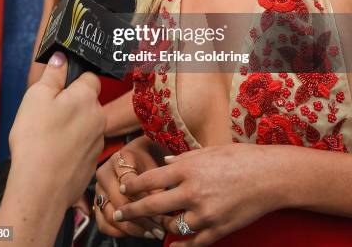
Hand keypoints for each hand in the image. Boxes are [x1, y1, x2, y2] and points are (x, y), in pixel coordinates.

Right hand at [9, 52, 105, 209]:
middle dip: (71, 106)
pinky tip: (54, 155)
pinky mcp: (92, 162)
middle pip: (87, 102)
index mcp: (87, 97)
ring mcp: (98, 141)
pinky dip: (71, 148)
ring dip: (72, 127)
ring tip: (48, 138)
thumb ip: (53, 74)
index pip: (89, 78)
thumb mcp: (36, 97)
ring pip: (85, 125)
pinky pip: (83, 147)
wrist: (41, 189)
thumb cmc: (36, 139)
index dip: (72, 82)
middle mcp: (99, 116)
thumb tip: (61, 57)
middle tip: (47, 117)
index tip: (57, 92)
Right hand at [94, 136, 165, 240]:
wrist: (137, 156)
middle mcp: (104, 173)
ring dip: (132, 228)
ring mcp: (98, 189)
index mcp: (119, 159)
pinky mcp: (98, 203)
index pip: (128, 182)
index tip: (160, 210)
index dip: (144, 198)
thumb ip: (156, 183)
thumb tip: (159, 207)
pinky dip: (120, 232)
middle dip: (140, 218)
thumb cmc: (148, 160)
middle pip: (118, 201)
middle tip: (158, 229)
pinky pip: (103, 224)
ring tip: (151, 233)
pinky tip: (138, 233)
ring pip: (110, 215)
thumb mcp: (154, 164)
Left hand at [115, 144, 286, 245]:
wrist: (269, 176)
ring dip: (161, 225)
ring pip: (172, 226)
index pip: (152, 179)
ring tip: (153, 225)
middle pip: (153, 205)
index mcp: (189, 169)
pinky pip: (192, 244)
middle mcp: (192, 192)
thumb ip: (184, 160)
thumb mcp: (209, 151)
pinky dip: (180, 245)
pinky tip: (171, 245)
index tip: (124, 189)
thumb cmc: (240, 158)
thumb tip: (165, 165)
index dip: (134, 186)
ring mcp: (205, 213)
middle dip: (133, 211)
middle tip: (119, 215)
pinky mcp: (217, 229)